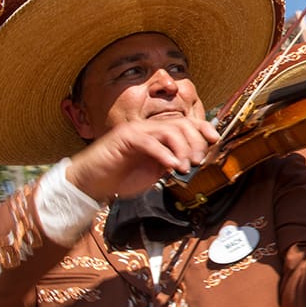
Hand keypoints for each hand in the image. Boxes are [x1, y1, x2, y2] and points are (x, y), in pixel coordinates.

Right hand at [66, 117, 218, 201]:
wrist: (90, 183)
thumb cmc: (120, 177)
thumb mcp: (154, 171)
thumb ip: (171, 163)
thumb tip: (192, 162)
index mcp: (157, 134)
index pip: (186, 123)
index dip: (203, 128)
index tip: (215, 140)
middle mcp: (148, 128)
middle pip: (181, 124)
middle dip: (195, 141)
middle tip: (198, 160)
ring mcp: (136, 131)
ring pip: (168, 130)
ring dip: (182, 148)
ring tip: (184, 166)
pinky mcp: (124, 139)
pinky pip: (150, 142)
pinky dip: (164, 153)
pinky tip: (170, 165)